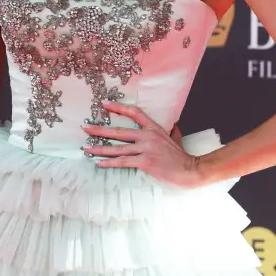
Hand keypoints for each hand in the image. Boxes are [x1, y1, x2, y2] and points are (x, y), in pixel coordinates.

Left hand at [82, 103, 204, 187]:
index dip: (118, 108)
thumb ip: (172, 132)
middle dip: (100, 130)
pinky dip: (110, 163)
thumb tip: (173, 126)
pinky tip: (99, 163)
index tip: (105, 105)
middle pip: (119, 131)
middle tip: (86, 128)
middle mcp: (148, 136)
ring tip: (86, 148)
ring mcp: (146, 149)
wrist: (190, 170)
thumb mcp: (176, 139)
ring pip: (118, 148)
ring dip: (100, 148)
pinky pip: (123, 162)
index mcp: (154, 128)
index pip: (134, 113)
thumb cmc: (182, 157)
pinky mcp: (145, 162)